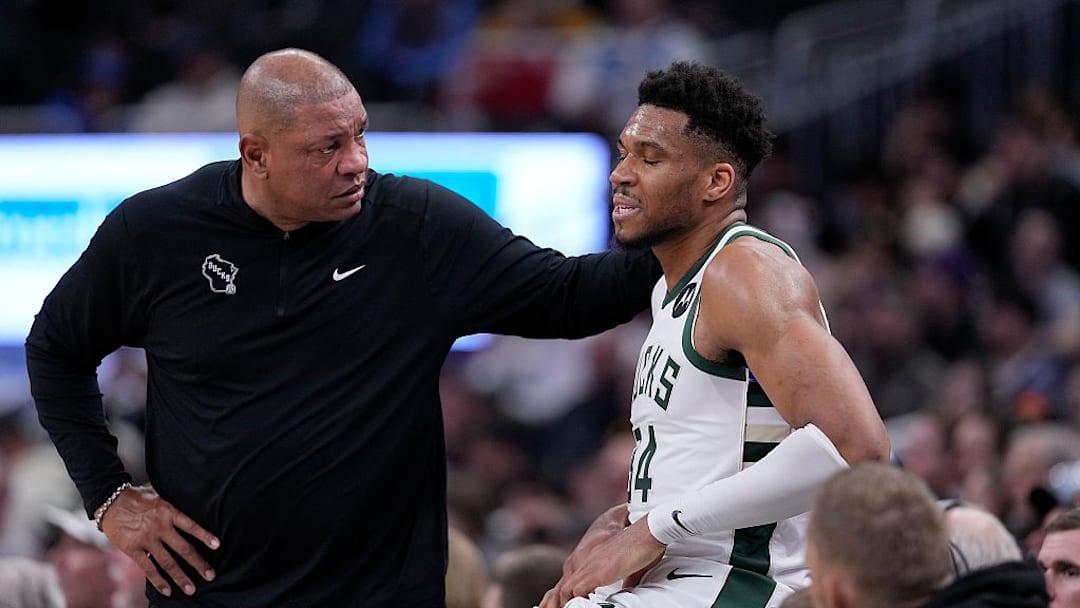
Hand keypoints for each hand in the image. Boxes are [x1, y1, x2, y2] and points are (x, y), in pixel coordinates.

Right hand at [99, 484, 219, 596]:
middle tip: (210, 575)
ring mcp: (147, 539)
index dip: (204, 536)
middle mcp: (160, 527)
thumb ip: (172, 508)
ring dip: (181, 577)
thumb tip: (189, 512)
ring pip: (168, 562)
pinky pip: (148, 568)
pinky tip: (167, 590)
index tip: (217, 545)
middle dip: (198, 563)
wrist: (110, 501)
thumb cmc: (137, 498)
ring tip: (191, 589)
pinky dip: (158, 581)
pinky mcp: (133, 549)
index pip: (191, 526)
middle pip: (184, 548)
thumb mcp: (159, 496)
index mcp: (169, 512)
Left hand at [539, 516, 664, 607]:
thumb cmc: (641, 544)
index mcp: (587, 556)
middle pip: (560, 587)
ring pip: (563, 592)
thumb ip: (624, 577)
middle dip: (556, 602)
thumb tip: (628, 588)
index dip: (561, 596)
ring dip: (563, 604)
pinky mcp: (594, 573)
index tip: (561, 605)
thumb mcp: (628, 563)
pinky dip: (574, 604)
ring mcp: (586, 566)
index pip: (567, 580)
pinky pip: (574, 594)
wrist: (647, 531)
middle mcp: (582, 559)